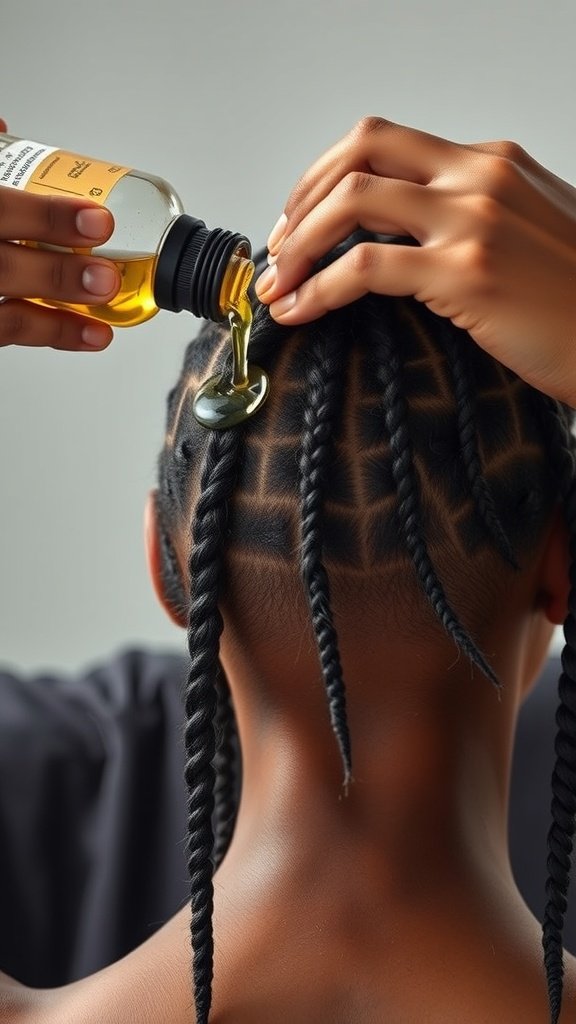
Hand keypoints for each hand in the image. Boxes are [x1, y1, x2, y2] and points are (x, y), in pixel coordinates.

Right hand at [0, 117, 119, 351]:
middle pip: (1, 267)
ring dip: (56, 321)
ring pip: (3, 318)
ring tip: (101, 319)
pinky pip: (3, 334)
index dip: (46, 218)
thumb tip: (1, 130)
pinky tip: (88, 334)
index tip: (96, 220)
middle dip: (53, 274)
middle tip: (103, 276)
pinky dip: (49, 334)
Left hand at [255, 116, 575, 407]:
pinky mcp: (468, 273)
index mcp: (491, 163)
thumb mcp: (528, 233)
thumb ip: (473, 218)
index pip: (385, 143)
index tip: (302, 219)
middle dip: (302, 198)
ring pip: (351, 200)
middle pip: (360, 151)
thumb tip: (406, 237)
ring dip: (299, 242)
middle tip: (280, 248)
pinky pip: (365, 267)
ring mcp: (474, 220)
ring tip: (279, 284)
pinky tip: (300, 310)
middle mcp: (480, 177)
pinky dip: (318, 288)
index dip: (327, 177)